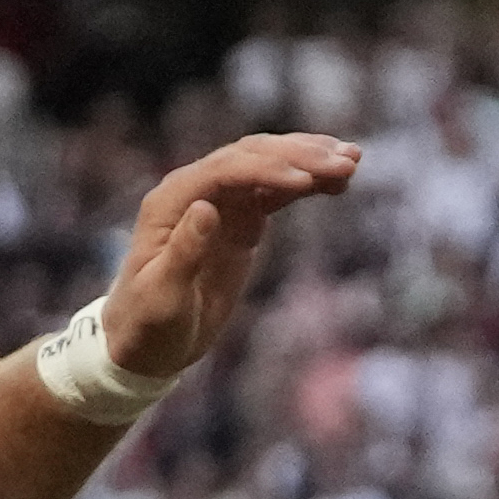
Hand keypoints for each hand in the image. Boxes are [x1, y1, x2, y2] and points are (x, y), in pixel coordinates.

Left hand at [100, 134, 361, 380]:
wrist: (145, 342)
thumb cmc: (148, 324)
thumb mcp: (163, 296)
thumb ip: (183, 251)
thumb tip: (207, 209)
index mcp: (172, 200)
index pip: (225, 171)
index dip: (267, 170)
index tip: (307, 181)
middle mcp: (196, 190)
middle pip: (252, 156)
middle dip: (299, 156)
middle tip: (346, 162)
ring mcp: (220, 202)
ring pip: (268, 166)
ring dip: (309, 159)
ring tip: (353, 161)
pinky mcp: (240, 220)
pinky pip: (276, 192)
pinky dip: (306, 183)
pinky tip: (337, 182)